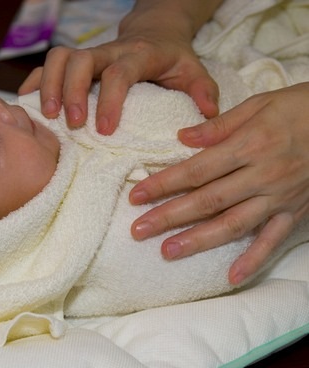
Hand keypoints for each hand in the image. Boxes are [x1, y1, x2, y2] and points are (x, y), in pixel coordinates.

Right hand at [19, 26, 218, 134]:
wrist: (155, 31)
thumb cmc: (173, 57)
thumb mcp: (194, 70)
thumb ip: (203, 90)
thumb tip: (209, 114)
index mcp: (139, 55)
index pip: (120, 73)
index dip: (110, 100)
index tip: (106, 130)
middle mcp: (110, 51)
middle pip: (80, 59)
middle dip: (72, 91)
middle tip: (73, 124)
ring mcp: (90, 54)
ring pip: (60, 57)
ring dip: (49, 85)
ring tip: (48, 116)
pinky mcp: (76, 60)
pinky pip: (48, 65)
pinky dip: (35, 81)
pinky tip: (27, 103)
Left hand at [129, 82, 308, 283]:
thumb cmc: (300, 108)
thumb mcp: (259, 105)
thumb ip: (219, 125)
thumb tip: (181, 137)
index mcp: (249, 146)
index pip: (197, 170)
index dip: (164, 184)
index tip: (136, 196)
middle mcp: (262, 175)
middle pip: (208, 200)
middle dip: (170, 216)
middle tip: (139, 230)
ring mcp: (279, 197)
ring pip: (233, 224)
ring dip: (199, 241)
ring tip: (168, 252)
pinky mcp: (295, 212)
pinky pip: (273, 241)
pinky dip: (253, 261)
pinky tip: (231, 278)